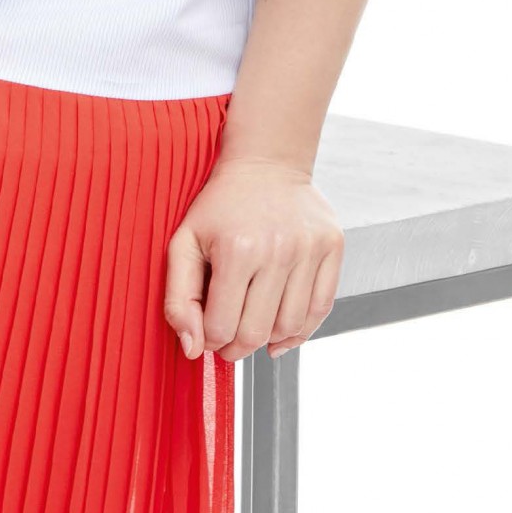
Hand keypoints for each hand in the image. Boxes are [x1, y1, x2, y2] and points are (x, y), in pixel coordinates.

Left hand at [164, 153, 343, 362]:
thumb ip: (178, 298)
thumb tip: (192, 349)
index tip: (208, 332)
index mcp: (237, 249)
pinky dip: (301, 330)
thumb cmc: (221, 205)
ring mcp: (310, 249)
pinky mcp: (333, 246)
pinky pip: (321, 309)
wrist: (266, 163)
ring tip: (253, 325)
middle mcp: (278, 250)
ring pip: (290, 327)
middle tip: (229, 340)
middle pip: (257, 333)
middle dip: (237, 348)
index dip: (210, 340)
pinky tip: (282, 330)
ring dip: (268, 340)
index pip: (222, 328)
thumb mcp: (184, 241)